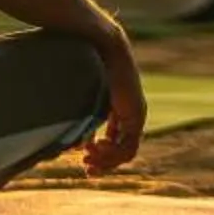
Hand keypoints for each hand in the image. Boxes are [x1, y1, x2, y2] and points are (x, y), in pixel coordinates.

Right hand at [83, 25, 146, 173]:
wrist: (99, 45)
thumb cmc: (84, 64)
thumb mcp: (82, 99)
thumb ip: (83, 122)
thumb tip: (78, 147)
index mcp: (119, 106)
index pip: (115, 138)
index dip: (101, 153)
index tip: (83, 160)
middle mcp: (130, 112)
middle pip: (122, 148)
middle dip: (103, 162)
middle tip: (86, 169)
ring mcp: (135, 115)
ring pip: (126, 151)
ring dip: (105, 160)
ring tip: (87, 159)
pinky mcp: (135, 115)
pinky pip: (128, 146)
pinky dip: (111, 154)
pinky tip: (94, 149)